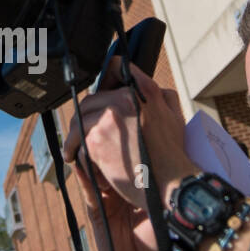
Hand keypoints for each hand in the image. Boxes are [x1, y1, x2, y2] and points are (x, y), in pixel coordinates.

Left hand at [63, 63, 195, 211]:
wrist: (171, 183)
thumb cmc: (173, 156)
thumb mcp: (174, 116)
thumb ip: (161, 97)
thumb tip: (146, 87)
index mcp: (144, 90)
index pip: (115, 67)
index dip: (103, 80)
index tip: (97, 92)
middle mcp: (124, 99)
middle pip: (90, 100)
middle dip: (84, 117)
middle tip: (81, 132)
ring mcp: (108, 119)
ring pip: (80, 121)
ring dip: (75, 137)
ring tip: (74, 150)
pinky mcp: (97, 140)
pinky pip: (78, 143)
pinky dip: (77, 154)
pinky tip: (79, 162)